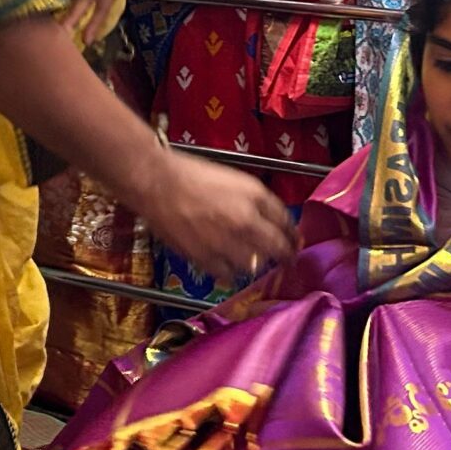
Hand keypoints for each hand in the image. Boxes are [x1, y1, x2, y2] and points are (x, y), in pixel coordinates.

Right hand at [136, 150, 297, 288]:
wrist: (157, 183)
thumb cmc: (192, 174)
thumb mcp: (234, 179)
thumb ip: (256, 200)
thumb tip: (271, 220)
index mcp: (255, 196)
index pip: (286, 221)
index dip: (292, 234)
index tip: (293, 241)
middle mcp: (246, 221)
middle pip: (278, 248)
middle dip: (285, 256)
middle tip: (286, 261)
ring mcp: (227, 242)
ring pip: (255, 265)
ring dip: (256, 263)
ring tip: (251, 260)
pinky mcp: (206, 258)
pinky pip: (229, 275)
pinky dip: (231, 273)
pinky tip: (227, 266)